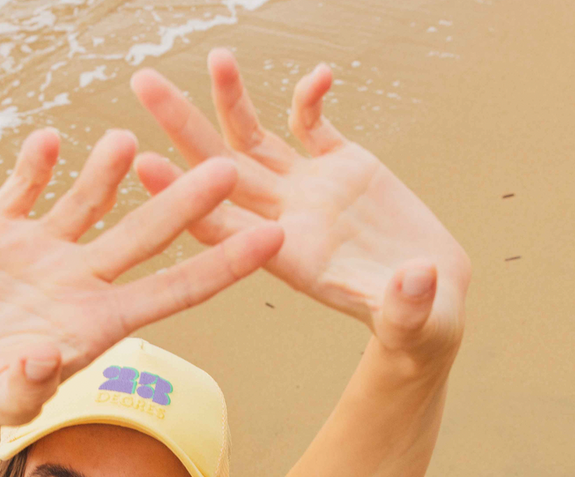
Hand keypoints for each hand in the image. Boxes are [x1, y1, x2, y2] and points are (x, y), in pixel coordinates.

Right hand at [0, 127, 283, 434]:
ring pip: (88, 201)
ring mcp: (41, 250)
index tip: (272, 240)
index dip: (223, 266)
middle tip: (228, 167)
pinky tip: (49, 143)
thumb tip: (44, 362)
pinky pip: (22, 188)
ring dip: (107, 170)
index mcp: (98, 324)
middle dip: (184, 202)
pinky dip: (34, 166)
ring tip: (125, 140)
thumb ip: (23, 390)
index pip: (175, 291)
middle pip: (145, 235)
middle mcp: (81, 280)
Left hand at [131, 50, 470, 366]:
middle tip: (144, 82)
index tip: (147, 164)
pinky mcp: (343, 165)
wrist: (430, 295)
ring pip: (255, 138)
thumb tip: (417, 276)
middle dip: (182, 125)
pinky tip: (319, 74)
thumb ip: (407, 302)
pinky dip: (310, 98)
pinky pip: (312, 124)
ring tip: (217, 57)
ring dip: (231, 98)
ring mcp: (310, 188)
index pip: (220, 226)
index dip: (182, 195)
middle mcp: (286, 219)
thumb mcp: (412, 321)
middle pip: (220, 167)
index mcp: (286, 259)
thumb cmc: (415, 320)